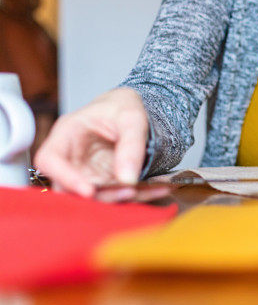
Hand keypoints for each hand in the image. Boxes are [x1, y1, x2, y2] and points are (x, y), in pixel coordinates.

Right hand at [34, 87, 149, 198]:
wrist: (131, 110)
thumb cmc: (123, 106)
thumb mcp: (131, 117)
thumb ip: (131, 144)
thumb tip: (127, 179)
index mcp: (67, 134)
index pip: (50, 160)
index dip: (64, 177)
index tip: (88, 190)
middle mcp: (72, 158)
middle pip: (70, 187)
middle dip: (99, 195)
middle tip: (129, 192)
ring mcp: (87, 173)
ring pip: (95, 196)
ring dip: (121, 199)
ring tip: (150, 189)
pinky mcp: (105, 182)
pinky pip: (117, 194)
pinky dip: (139, 196)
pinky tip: (159, 189)